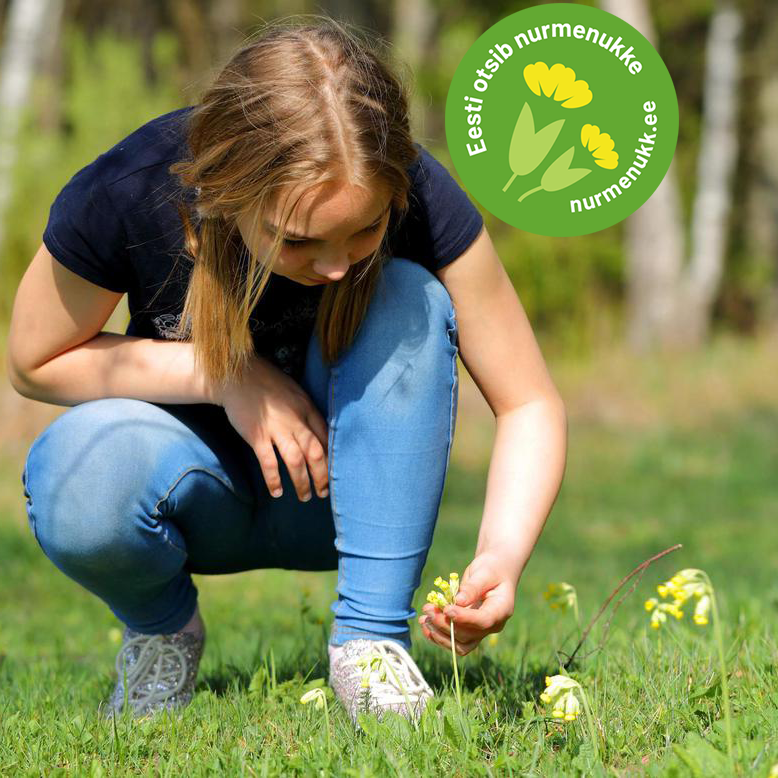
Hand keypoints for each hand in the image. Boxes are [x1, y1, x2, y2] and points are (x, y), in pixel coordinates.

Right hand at [214, 353, 328, 501]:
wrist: (237, 375)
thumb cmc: (268, 384)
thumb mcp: (296, 393)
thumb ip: (307, 413)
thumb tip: (321, 435)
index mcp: (307, 409)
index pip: (327, 438)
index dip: (332, 459)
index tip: (334, 474)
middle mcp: (295, 420)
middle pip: (316, 453)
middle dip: (322, 476)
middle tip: (323, 493)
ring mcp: (276, 428)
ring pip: (295, 461)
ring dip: (301, 482)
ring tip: (304, 496)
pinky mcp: (256, 435)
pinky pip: (268, 462)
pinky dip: (273, 479)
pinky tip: (277, 491)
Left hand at [418, 550, 517, 655]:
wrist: (493, 570)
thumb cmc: (491, 568)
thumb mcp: (485, 572)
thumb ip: (473, 587)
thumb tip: (458, 601)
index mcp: (502, 610)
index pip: (483, 620)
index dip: (464, 618)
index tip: (446, 609)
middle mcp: (492, 625)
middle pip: (469, 635)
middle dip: (446, 624)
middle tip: (429, 609)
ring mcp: (480, 630)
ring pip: (460, 644)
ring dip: (439, 634)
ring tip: (424, 618)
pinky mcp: (469, 630)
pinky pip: (454, 640)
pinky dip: (438, 635)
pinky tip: (425, 623)